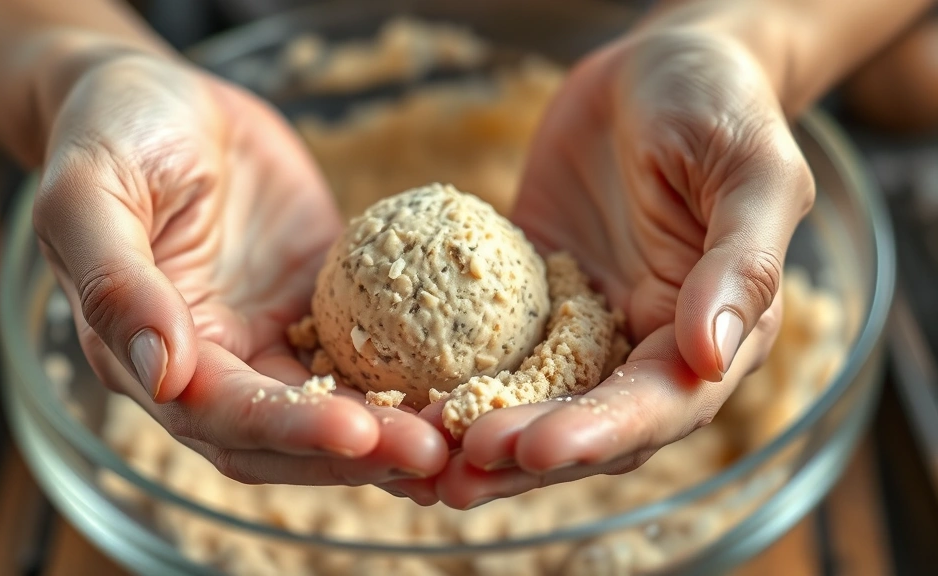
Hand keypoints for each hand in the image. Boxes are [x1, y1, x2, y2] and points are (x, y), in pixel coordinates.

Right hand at [32, 53, 445, 497]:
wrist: (165, 100)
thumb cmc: (112, 134)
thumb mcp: (89, 193)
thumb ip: (114, 284)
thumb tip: (160, 373)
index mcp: (148, 356)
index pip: (221, 415)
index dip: (288, 428)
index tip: (356, 430)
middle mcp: (215, 363)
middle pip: (287, 435)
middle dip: (356, 451)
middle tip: (432, 452)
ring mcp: (270, 340)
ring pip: (335, 406)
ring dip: (393, 430)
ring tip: (461, 433)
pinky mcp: (319, 308)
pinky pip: (367, 351)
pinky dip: (409, 378)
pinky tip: (463, 382)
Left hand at [428, 29, 812, 507]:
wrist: (655, 66)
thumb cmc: (718, 103)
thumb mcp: (750, 171)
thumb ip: (740, 263)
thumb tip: (710, 355)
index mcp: (714, 334)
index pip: (658, 405)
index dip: (598, 433)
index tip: (533, 448)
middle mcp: (649, 345)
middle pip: (588, 424)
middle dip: (525, 455)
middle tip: (457, 475)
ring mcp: (586, 326)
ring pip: (536, 401)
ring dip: (482, 436)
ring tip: (421, 462)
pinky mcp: (534, 300)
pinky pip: (494, 347)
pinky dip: (457, 379)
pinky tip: (407, 396)